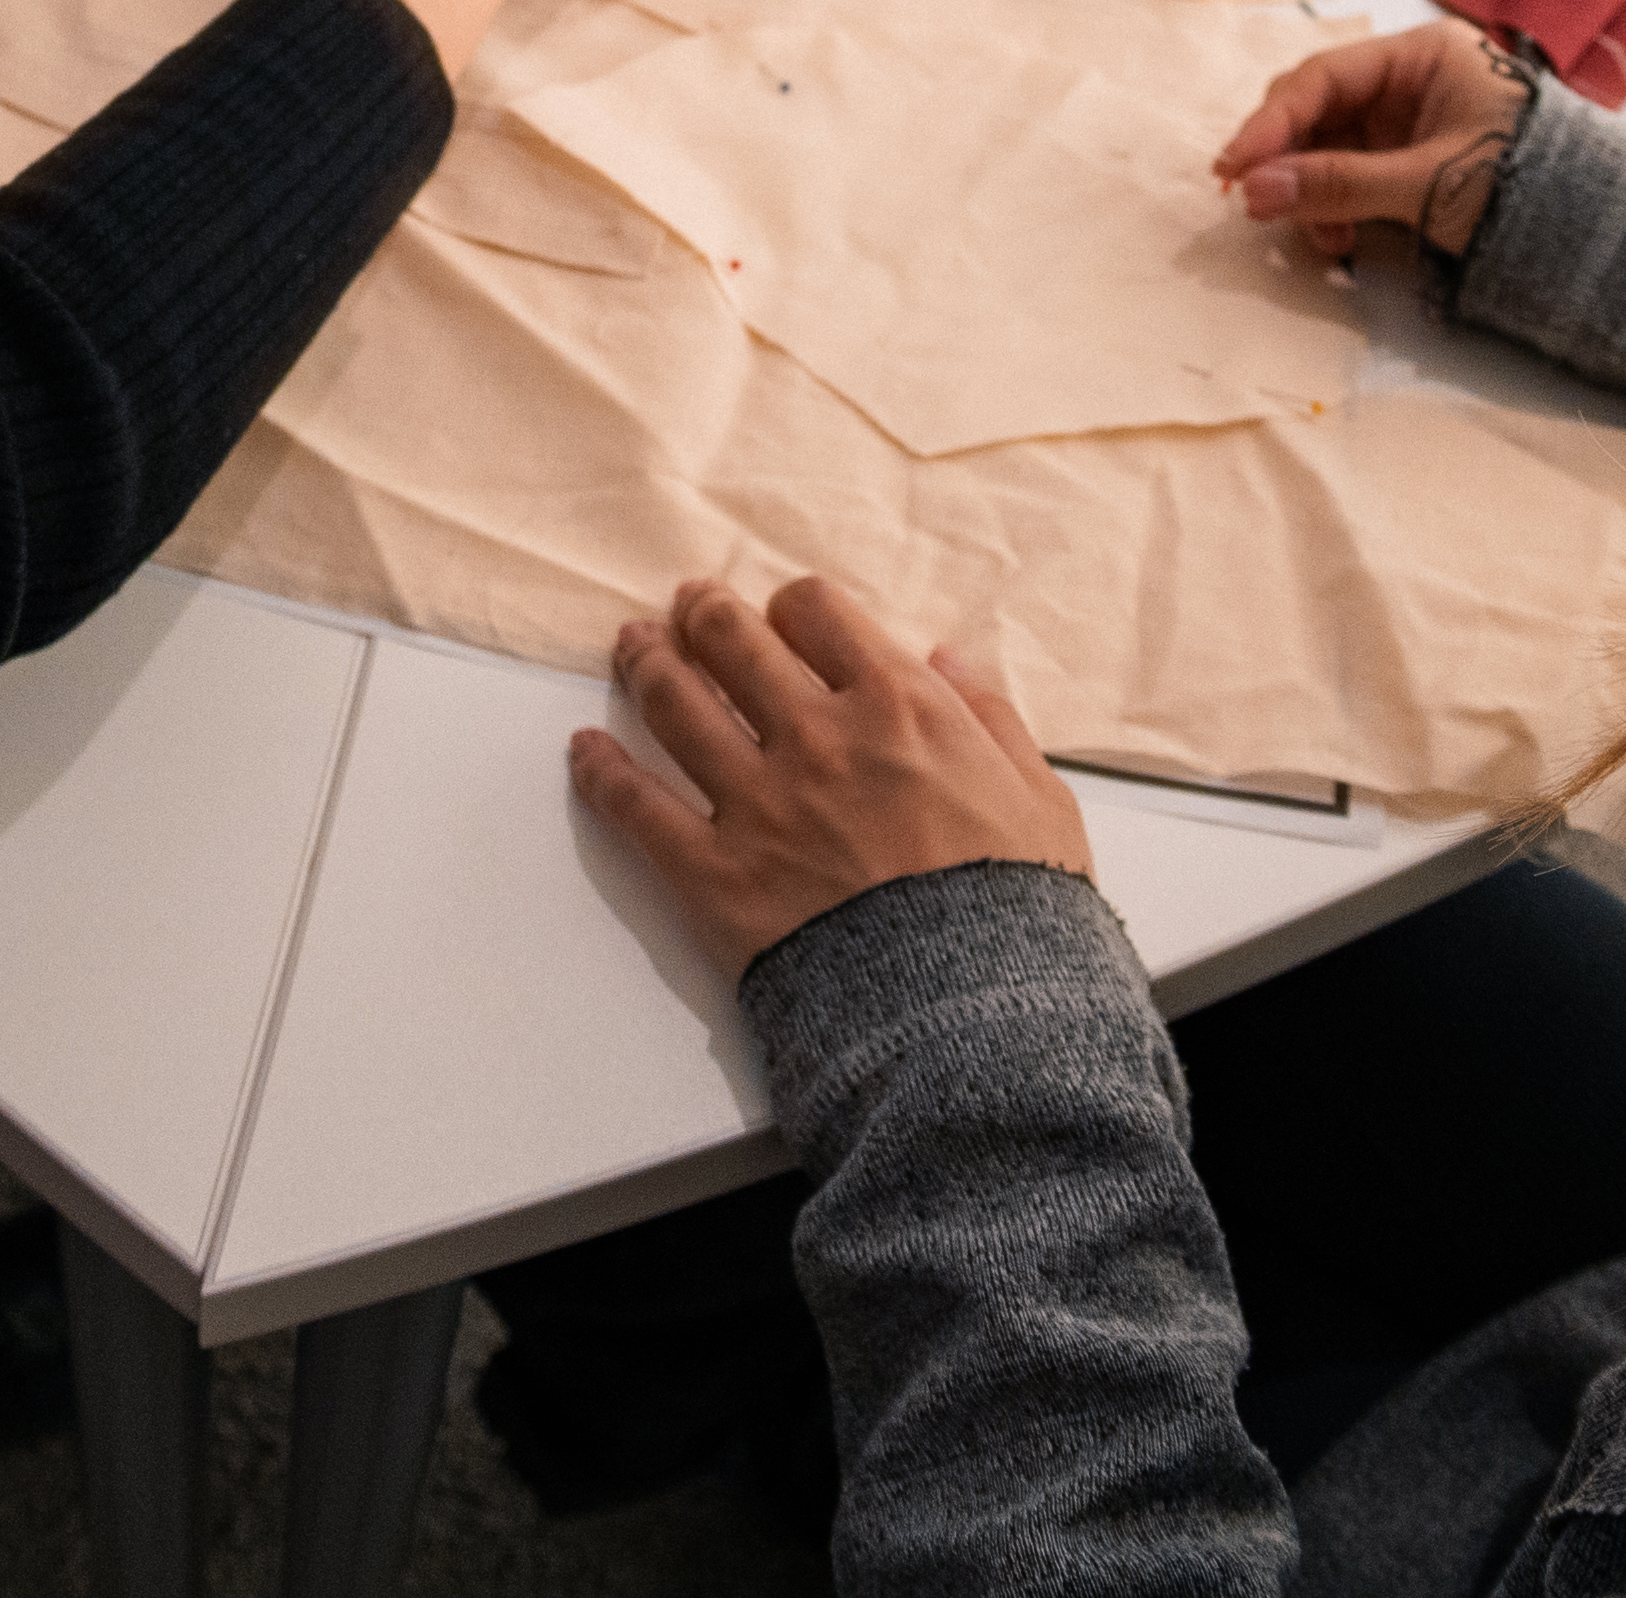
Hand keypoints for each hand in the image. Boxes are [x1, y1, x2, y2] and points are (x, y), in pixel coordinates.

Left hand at [569, 575, 1092, 977]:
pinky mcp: (713, 873)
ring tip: (631, 646)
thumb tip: (951, 661)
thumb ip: (992, 720)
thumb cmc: (1017, 918)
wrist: (970, 1020)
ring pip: (675, 703)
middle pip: (732, 642)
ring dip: (645, 663)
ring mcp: (758, 803)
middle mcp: (817, 738)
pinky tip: (585, 749)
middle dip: (704, 614)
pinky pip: (636, 807)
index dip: (793, 606)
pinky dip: (602, 771)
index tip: (782, 614)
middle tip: (688, 605)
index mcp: (899, 708)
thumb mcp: (1041, 801)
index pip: (820, 613)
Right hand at [1212, 21, 1537, 259]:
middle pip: (1320, 110)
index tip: (1233, 168)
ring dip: (1312, 194)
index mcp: (1423, 55)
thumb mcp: (1430, 184)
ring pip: (1330, 147)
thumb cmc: (1526, 184)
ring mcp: (1411, 120)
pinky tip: (1340, 240)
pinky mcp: (1414, 159)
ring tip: (1322, 241)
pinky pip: (1354, 174)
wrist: (1595, 231)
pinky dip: (1337, 207)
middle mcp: (1411, 79)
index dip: (1271, 124)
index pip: (1324, 77)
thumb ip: (1340, 185)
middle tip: (1258, 207)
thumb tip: (1254, 191)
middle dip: (1289, 161)